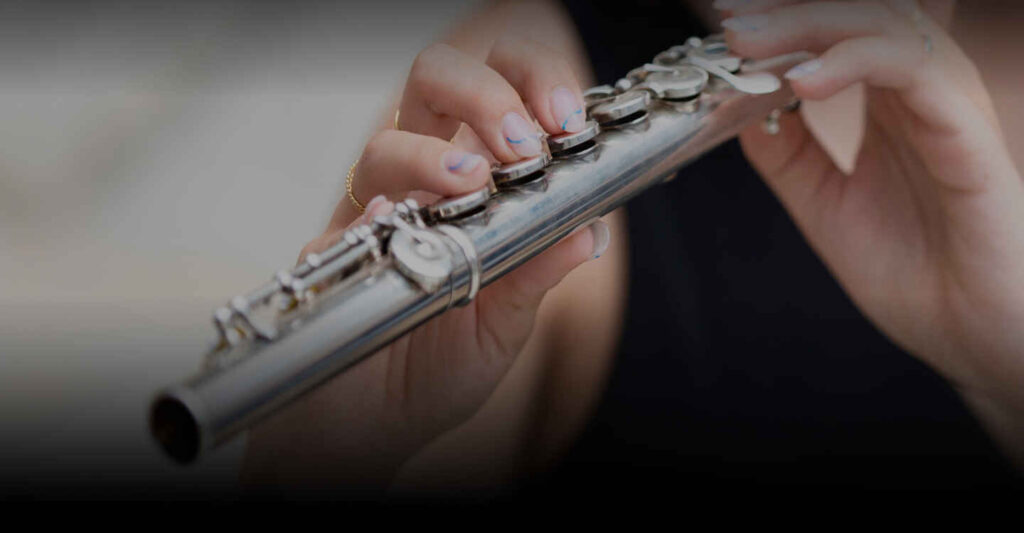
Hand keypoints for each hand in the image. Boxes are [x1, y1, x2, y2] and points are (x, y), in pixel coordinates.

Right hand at [242, 39, 607, 488]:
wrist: (373, 429)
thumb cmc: (439, 371)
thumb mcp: (506, 323)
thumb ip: (539, 271)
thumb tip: (589, 230)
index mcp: (477, 187)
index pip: (501, 95)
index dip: (532, 83)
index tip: (564, 120)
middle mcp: (424, 185)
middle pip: (437, 84)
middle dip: (483, 92)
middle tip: (521, 142)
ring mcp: (376, 212)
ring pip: (388, 140)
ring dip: (433, 153)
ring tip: (468, 185)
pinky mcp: (336, 250)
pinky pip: (349, 209)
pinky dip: (378, 205)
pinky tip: (395, 221)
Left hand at [720, 0, 1023, 449]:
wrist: (969, 336)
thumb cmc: (913, 275)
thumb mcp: (824, 206)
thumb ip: (788, 155)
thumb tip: (739, 110)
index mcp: (891, 108)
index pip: (842, 35)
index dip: (787, 22)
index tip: (727, 26)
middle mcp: (922, 98)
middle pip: (862, 17)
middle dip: (789, 13)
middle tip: (731, 23)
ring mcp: (949, 110)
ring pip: (889, 27)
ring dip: (811, 25)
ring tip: (749, 42)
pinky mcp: (969, 138)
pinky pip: (920, 72)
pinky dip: (857, 62)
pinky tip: (804, 82)